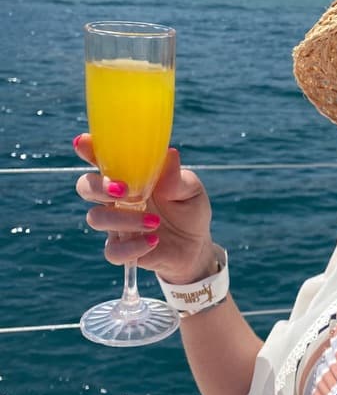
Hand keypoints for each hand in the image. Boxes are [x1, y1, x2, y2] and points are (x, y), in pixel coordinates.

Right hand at [74, 134, 215, 283]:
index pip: (102, 158)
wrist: (195, 245)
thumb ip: (177, 177)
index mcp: (129, 176)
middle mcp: (116, 198)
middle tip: (123, 190)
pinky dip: (132, 247)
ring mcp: (116, 223)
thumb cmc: (188, 208)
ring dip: (122, 219)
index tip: (83, 143)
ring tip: (155, 222)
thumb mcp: (190, 190)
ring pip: (95, 218)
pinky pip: (112, 251)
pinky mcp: (122, 248)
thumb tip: (170, 155)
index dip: (88, 149)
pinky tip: (153, 241)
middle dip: (97, 186)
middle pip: (86, 186)